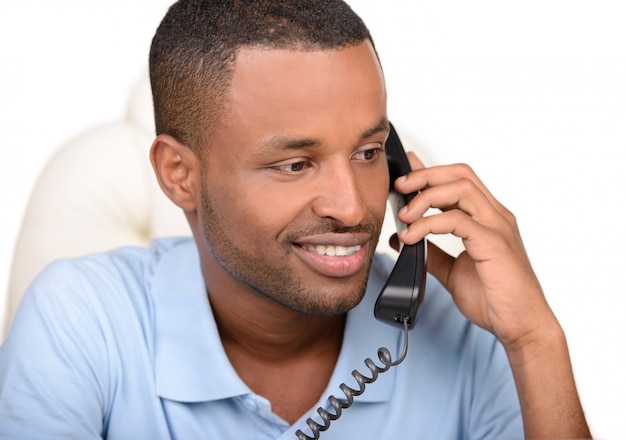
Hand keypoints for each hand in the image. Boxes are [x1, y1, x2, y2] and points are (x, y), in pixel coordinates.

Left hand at [394, 152, 557, 350]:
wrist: (522, 326)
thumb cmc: (496, 300)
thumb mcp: (453, 272)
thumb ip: (433, 254)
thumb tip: (405, 240)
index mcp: (488, 220)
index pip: (459, 182)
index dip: (431, 173)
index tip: (406, 173)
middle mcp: (495, 217)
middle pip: (460, 175)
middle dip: (425, 175)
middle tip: (399, 187)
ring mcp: (497, 227)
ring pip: (461, 188)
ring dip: (426, 196)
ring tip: (405, 215)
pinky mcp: (494, 243)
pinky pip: (458, 220)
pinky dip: (430, 223)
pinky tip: (413, 235)